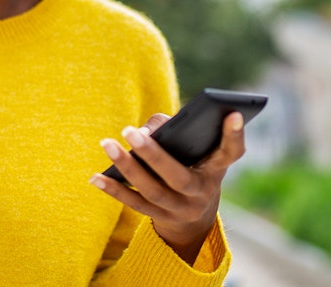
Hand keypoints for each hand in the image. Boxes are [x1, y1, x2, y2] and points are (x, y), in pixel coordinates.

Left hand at [90, 112, 245, 262]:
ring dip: (128, 167)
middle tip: (129, 131)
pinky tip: (96, 177)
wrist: (194, 214)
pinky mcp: (160, 218)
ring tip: (108, 144)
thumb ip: (174, 130)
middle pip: (178, 177)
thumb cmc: (191, 164)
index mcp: (216, 169)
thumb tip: (144, 132)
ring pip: (152, 191)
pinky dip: (115, 190)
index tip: (233, 113)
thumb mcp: (195, 150)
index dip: (234, 135)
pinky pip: (135, 204)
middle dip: (153, 155)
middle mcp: (202, 192)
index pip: (231, 153)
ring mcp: (181, 209)